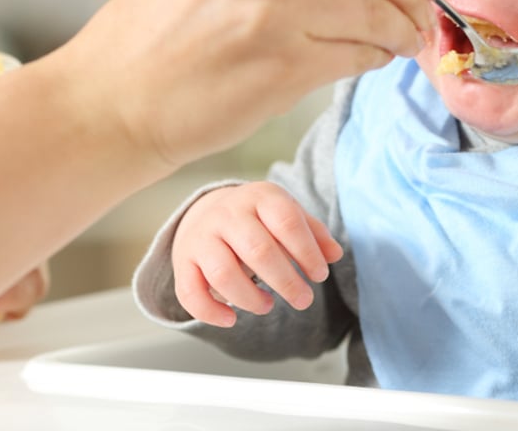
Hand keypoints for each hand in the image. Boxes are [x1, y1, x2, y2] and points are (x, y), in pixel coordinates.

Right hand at [51, 0, 439, 172]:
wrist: (115, 93)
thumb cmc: (172, 25)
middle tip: (420, 14)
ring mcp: (272, 5)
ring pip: (380, 9)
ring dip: (404, 29)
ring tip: (402, 41)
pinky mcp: (280, 63)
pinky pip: (360, 53)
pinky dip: (378, 58)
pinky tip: (371, 59)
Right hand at [171, 182, 342, 326]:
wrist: (205, 211)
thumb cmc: (256, 218)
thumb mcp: (285, 213)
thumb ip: (313, 233)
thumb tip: (334, 254)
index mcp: (259, 197)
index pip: (287, 221)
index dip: (307, 252)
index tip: (319, 275)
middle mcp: (227, 214)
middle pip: (258, 250)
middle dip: (286, 281)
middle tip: (304, 299)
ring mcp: (202, 238)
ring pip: (223, 273)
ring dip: (250, 298)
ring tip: (268, 305)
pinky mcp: (183, 262)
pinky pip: (190, 292)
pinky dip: (210, 312)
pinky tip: (231, 320)